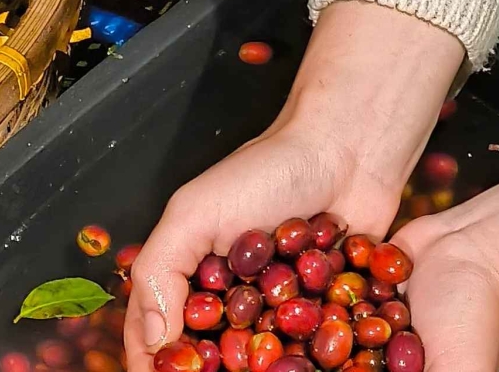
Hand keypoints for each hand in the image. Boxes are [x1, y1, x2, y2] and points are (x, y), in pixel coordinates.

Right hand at [124, 1, 465, 371]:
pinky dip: (325, 361)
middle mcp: (235, 302)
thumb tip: (152, 339)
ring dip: (272, 370)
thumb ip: (161, 270)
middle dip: (216, 368)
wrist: (347, 149)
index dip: (160, 364)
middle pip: (214, 357)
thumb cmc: (267, 170)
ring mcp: (284, 311)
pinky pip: (321, 349)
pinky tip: (329, 366)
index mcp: (194, 281)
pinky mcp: (330, 313)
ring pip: (268, 361)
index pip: (162, 337)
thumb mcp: (195, 212)